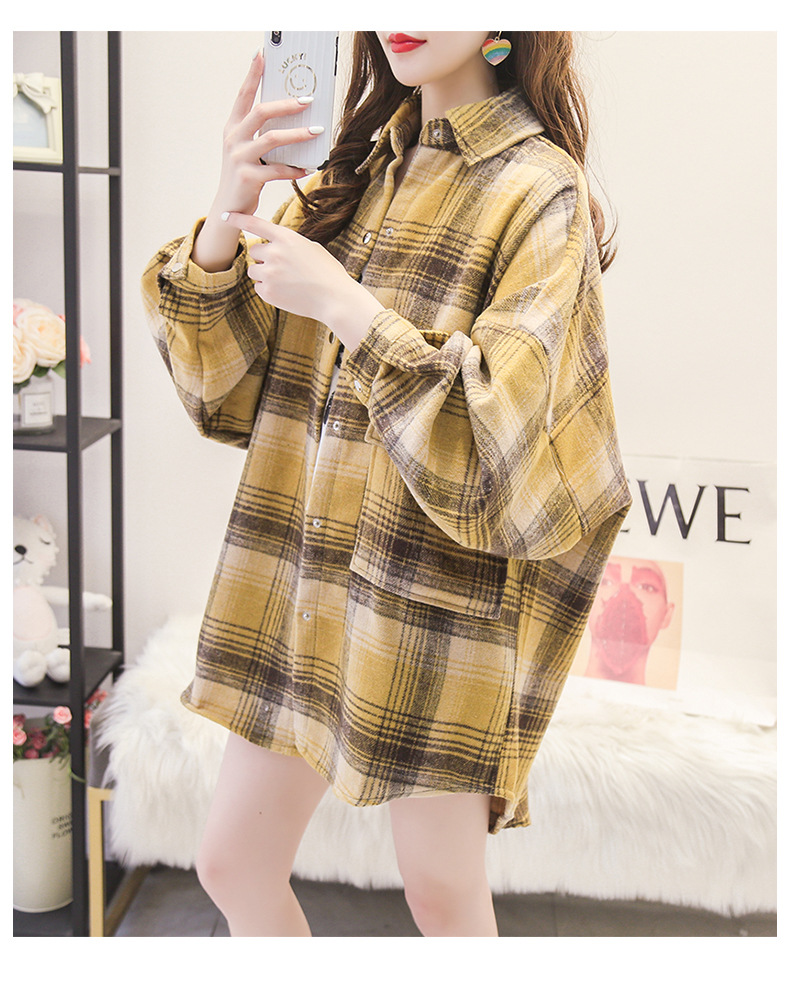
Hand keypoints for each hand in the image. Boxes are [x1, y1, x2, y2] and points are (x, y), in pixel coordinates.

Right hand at [192, 50, 325, 272]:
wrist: (229, 207)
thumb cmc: (244, 174)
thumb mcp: (248, 149)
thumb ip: (262, 133)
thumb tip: (292, 116)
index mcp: (233, 127)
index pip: (244, 95)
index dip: (253, 74)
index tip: (262, 53)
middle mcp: (233, 139)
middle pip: (261, 112)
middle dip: (286, 104)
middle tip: (308, 100)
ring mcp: (239, 158)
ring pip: (272, 139)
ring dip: (297, 135)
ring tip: (317, 131)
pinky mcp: (248, 177)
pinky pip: (277, 170)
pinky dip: (294, 169)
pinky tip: (308, 167)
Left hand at [221, 211, 384, 350]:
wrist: (335, 298)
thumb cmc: (327, 273)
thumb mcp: (311, 248)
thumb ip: (289, 244)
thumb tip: (273, 246)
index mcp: (287, 238)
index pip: (255, 224)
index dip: (238, 218)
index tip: (225, 215)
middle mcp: (275, 253)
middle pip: (254, 252)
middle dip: (264, 259)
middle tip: (283, 268)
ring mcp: (270, 274)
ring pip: (254, 271)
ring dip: (265, 275)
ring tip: (286, 281)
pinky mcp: (269, 293)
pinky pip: (259, 288)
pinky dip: (270, 290)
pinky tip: (287, 292)